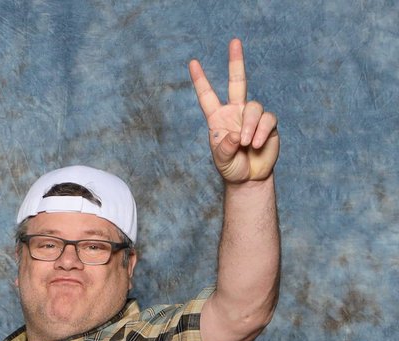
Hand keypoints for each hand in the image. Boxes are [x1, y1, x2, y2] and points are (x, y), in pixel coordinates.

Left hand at [189, 38, 278, 183]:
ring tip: (246, 144)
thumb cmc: (231, 167)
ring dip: (249, 126)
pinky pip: (267, 120)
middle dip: (236, 61)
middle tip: (234, 41)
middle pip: (238, 81)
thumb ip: (223, 148)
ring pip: (253, 107)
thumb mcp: (221, 160)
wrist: (249, 178)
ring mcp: (252, 116)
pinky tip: (256, 144)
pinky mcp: (268, 124)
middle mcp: (235, 112)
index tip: (193, 63)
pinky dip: (260, 131)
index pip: (207, 96)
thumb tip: (236, 134)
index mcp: (218, 118)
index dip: (200, 80)